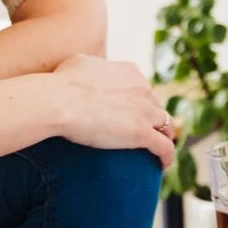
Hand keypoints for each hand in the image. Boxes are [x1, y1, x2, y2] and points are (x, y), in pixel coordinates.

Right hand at [52, 54, 176, 166]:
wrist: (60, 101)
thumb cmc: (62, 83)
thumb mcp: (79, 62)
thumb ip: (91, 65)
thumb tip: (87, 68)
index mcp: (129, 72)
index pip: (141, 87)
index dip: (138, 99)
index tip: (132, 109)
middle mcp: (142, 87)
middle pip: (154, 104)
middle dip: (151, 117)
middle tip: (142, 130)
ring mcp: (144, 110)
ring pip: (165, 124)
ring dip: (165, 135)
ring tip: (159, 149)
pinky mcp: (141, 132)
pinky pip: (164, 147)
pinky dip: (166, 156)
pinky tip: (163, 165)